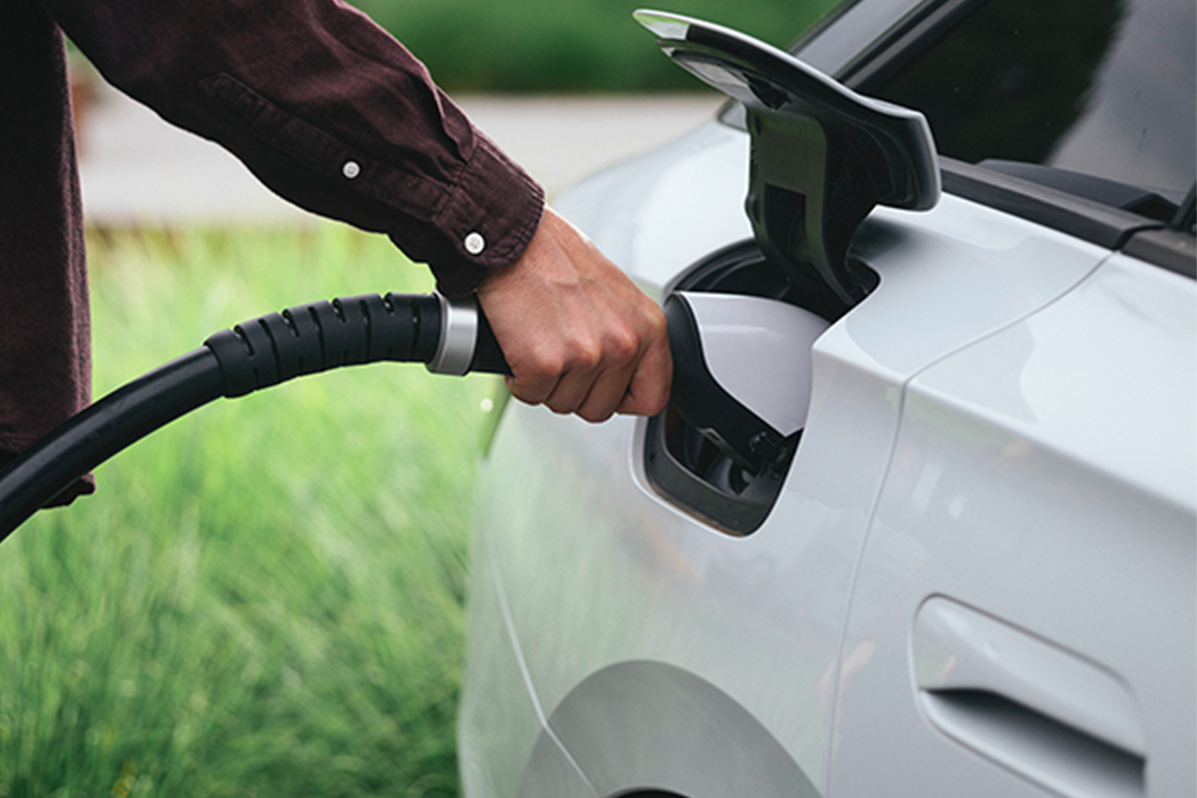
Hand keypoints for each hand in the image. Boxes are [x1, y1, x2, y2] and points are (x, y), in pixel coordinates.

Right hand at [475, 207, 671, 421]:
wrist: (514, 238)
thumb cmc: (557, 257)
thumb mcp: (615, 295)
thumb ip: (625, 335)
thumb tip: (621, 375)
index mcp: (648, 326)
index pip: (652, 398)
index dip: (621, 398)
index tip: (602, 386)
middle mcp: (624, 343)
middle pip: (601, 408)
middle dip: (575, 389)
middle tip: (559, 352)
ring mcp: (586, 355)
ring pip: (564, 404)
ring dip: (545, 382)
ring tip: (540, 340)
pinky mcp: (545, 363)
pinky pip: (531, 395)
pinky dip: (519, 376)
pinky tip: (521, 345)